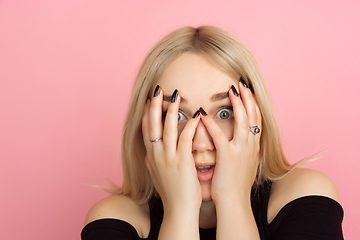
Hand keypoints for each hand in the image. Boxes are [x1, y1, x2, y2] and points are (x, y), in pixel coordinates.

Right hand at [142, 86, 201, 212]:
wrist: (178, 210)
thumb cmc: (171, 192)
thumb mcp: (156, 175)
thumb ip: (152, 162)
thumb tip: (148, 154)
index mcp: (151, 156)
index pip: (146, 129)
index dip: (146, 113)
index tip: (148, 99)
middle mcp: (156, 154)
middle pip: (152, 124)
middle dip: (154, 105)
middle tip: (158, 89)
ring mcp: (168, 157)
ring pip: (167, 127)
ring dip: (171, 109)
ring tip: (176, 95)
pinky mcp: (182, 161)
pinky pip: (185, 138)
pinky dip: (189, 125)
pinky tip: (195, 115)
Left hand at [200, 81, 261, 205]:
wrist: (235, 203)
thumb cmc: (234, 184)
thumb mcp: (242, 164)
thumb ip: (241, 149)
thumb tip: (238, 139)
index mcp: (253, 147)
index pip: (256, 119)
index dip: (252, 104)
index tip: (247, 91)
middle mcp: (250, 146)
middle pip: (253, 115)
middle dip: (248, 98)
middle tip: (241, 84)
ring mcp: (241, 151)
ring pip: (243, 121)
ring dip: (237, 104)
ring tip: (230, 90)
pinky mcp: (228, 157)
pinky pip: (220, 137)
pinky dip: (212, 125)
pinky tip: (204, 115)